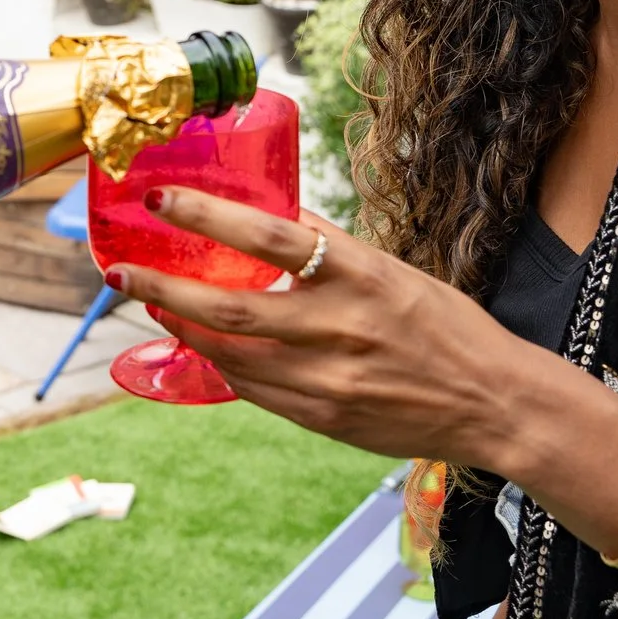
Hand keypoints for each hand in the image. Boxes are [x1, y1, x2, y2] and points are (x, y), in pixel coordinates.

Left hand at [101, 188, 538, 467]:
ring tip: (155, 304)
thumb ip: (331, 249)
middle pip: (231, 308)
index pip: (270, 236)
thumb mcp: (393, 271)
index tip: (160, 200)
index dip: (208, 215)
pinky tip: (203, 346)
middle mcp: (341, 327)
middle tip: (124, 271)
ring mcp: (329, 380)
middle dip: (165, 288)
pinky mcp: (324, 418)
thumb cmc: (444, 325)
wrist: (494, 403)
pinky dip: (223, 366)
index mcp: (360, 275)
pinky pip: (255, 391)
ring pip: (232, 355)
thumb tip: (274, 212)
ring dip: (183, 328)